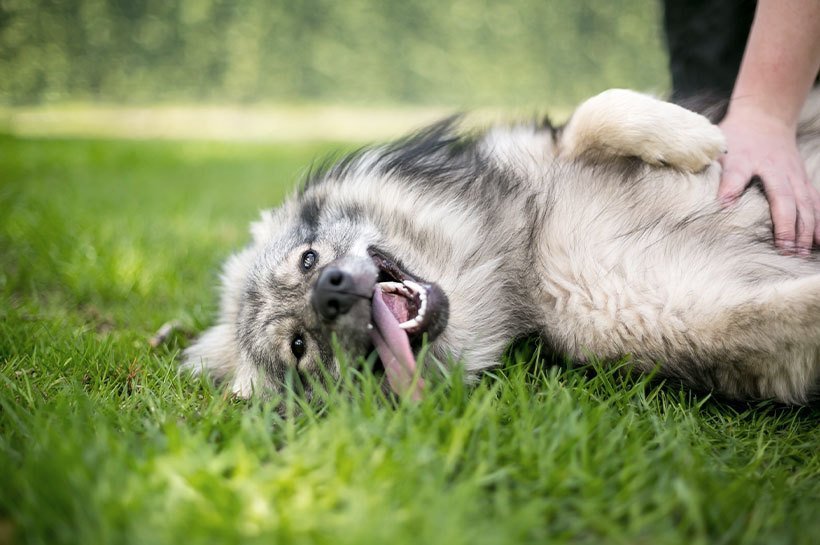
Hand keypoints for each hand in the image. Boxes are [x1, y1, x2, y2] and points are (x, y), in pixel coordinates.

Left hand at [718, 107, 819, 254]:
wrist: (765, 118)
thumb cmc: (737, 138)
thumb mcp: (721, 148)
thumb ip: (721, 172)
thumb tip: (721, 202)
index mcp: (749, 159)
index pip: (738, 173)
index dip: (732, 188)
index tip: (726, 206)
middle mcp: (778, 169)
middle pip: (785, 198)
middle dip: (787, 225)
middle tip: (785, 250)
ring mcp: (794, 175)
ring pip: (805, 203)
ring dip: (806, 228)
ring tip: (803, 252)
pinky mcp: (803, 180)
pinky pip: (815, 202)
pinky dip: (819, 221)